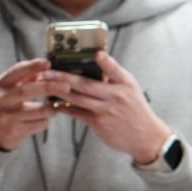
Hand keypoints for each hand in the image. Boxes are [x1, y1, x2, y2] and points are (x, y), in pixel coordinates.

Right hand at [0, 59, 62, 151]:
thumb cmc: (4, 105)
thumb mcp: (8, 89)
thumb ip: (24, 79)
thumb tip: (46, 68)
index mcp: (1, 84)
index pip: (16, 71)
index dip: (32, 66)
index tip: (48, 63)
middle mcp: (1, 99)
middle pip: (27, 91)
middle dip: (49, 87)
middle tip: (66, 86)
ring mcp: (7, 117)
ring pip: (38, 111)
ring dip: (51, 109)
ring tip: (55, 107)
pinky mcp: (15, 131)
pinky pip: (39, 124)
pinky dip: (45, 121)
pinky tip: (43, 119)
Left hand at [44, 51, 172, 163]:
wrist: (145, 137)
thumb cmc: (135, 110)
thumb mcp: (130, 88)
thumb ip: (113, 76)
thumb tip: (96, 60)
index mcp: (125, 84)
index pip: (114, 69)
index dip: (105, 61)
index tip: (96, 54)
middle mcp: (116, 96)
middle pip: (86, 84)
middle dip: (64, 76)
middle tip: (48, 71)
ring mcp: (106, 110)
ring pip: (78, 98)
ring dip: (60, 91)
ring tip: (46, 84)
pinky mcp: (99, 123)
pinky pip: (78, 113)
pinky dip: (65, 108)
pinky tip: (54, 103)